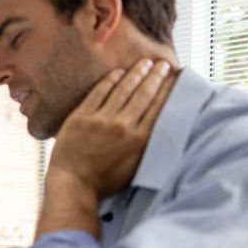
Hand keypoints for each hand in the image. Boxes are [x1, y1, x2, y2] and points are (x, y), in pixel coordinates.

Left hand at [48, 58, 173, 199]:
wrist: (73, 185)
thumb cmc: (106, 182)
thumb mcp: (136, 167)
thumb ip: (148, 146)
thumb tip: (160, 127)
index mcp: (140, 140)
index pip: (158, 107)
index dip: (167, 90)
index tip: (174, 78)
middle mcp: (123, 127)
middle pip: (143, 94)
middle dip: (155, 76)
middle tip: (163, 64)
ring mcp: (101, 120)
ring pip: (123, 90)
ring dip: (136, 73)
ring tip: (145, 63)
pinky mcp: (81, 117)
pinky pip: (98, 93)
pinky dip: (110, 80)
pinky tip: (118, 72)